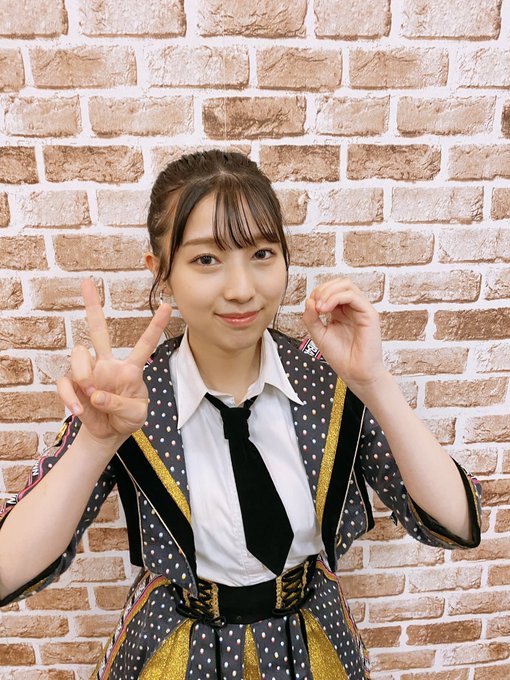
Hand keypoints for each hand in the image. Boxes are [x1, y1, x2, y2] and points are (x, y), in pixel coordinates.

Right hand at [57, 279, 171, 444]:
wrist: (109, 434)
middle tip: (86, 282)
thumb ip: (121, 403)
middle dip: (92, 306)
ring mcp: (89, 373)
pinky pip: (65, 382)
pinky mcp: (73, 385)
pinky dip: (70, 397)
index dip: (155, 326)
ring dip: (84, 374)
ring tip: (93, 395)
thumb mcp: (136, 415)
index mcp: (130, 369)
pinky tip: (80, 411)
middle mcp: (108, 364)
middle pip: (98, 331)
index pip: (145, 344)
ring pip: (79, 353)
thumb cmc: (128, 419)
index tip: (166, 305)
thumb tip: (96, 393)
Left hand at [302, 278, 385, 393]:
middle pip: (339, 283)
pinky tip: (326, 309)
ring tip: (320, 307)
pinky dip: (335, 297)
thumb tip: (309, 300)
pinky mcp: (369, 314)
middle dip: (323, 289)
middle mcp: (353, 308)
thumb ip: (311, 318)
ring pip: (346, 285)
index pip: (331, 290)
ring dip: (328, 292)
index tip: (310, 308)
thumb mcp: (319, 334)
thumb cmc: (341, 357)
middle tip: (314, 304)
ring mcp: (362, 310)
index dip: (317, 293)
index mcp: (341, 312)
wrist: (355, 374)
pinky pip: (352, 296)